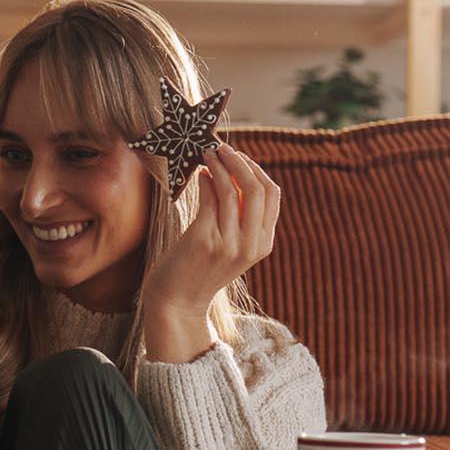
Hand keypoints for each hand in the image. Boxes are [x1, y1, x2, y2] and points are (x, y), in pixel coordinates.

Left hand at [141, 143, 280, 319]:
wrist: (177, 301)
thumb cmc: (200, 269)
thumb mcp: (232, 247)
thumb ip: (241, 220)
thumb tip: (236, 174)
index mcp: (263, 244)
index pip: (272, 195)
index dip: (256, 169)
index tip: (239, 157)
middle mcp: (250, 245)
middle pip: (257, 188)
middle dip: (240, 161)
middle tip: (222, 148)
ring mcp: (228, 244)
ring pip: (232, 190)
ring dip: (219, 165)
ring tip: (207, 154)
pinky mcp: (204, 241)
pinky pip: (209, 199)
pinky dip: (205, 180)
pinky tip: (198, 174)